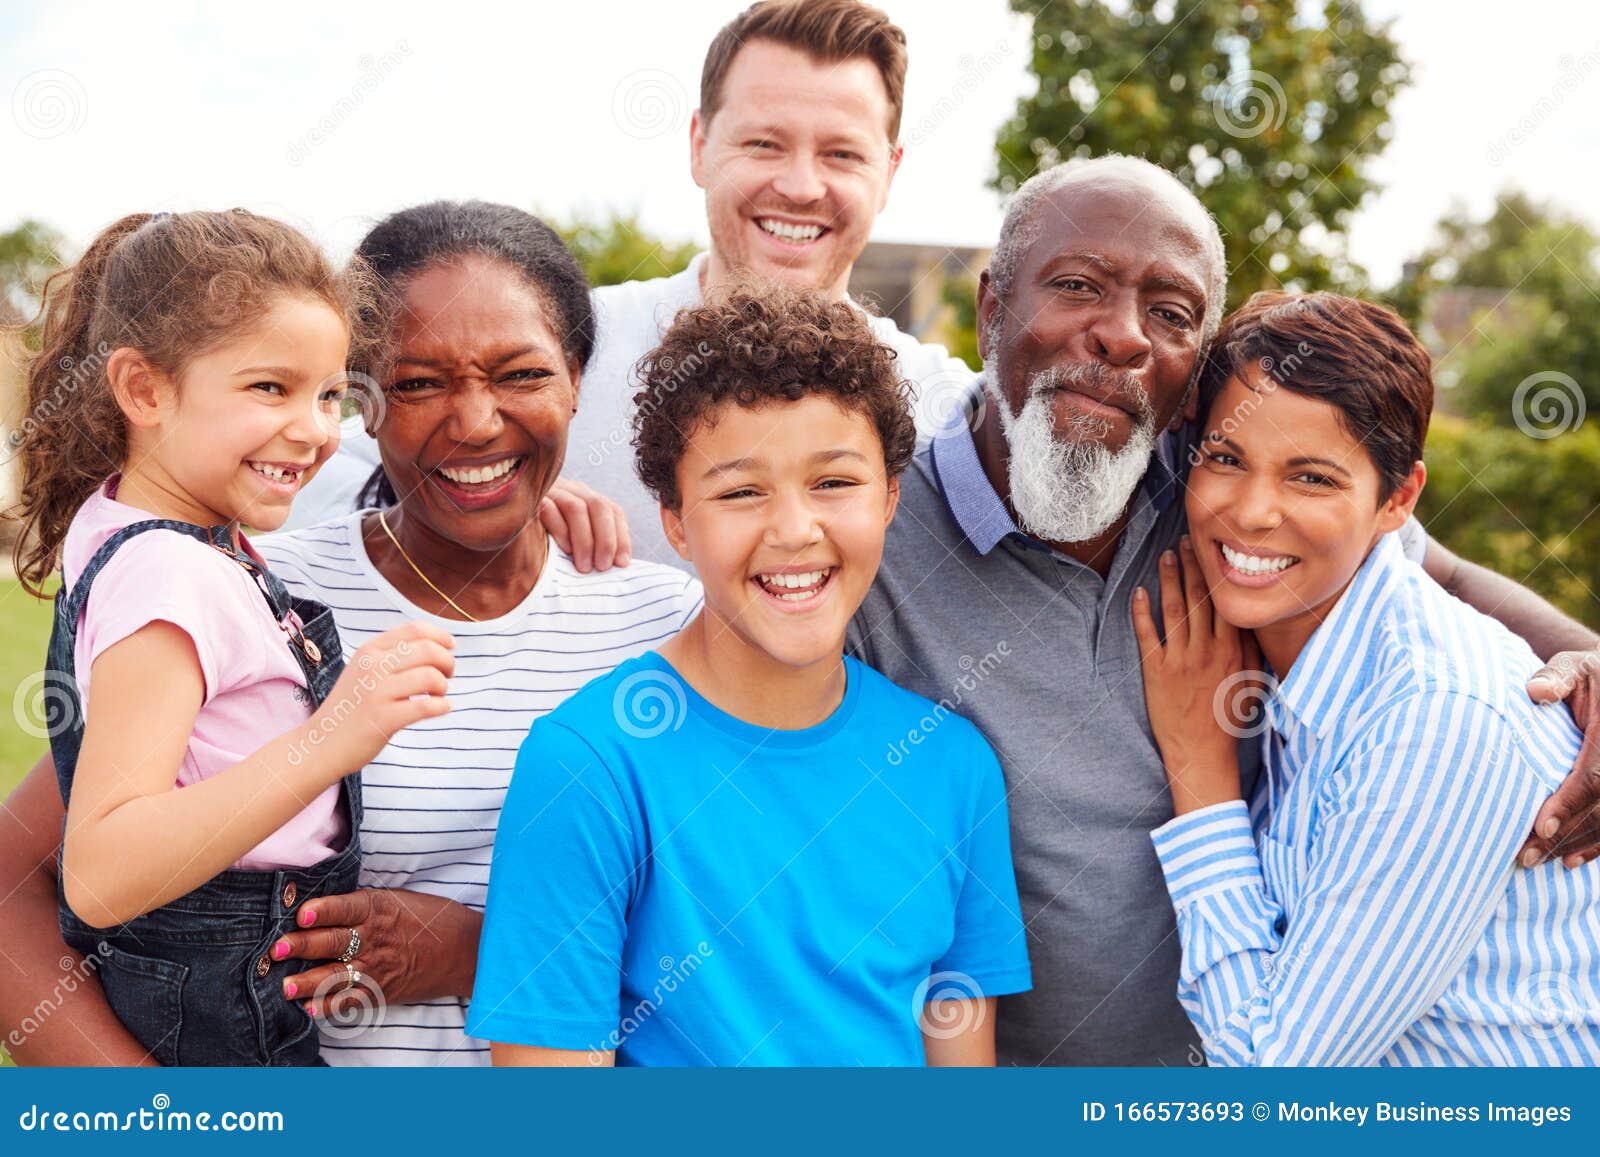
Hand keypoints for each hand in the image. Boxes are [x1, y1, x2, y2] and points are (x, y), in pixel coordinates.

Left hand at [271, 888, 482, 1018]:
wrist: (465, 950)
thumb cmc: (430, 918)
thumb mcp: (399, 899)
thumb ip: (362, 904)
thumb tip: (320, 906)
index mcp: (379, 909)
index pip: (345, 909)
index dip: (322, 911)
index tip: (301, 915)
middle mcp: (376, 938)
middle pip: (333, 942)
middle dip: (303, 946)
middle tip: (276, 950)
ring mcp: (378, 967)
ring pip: (336, 975)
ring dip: (308, 982)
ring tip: (285, 986)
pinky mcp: (382, 990)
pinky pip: (351, 1001)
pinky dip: (330, 1007)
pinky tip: (310, 1008)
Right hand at [311, 622, 454, 774]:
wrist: (320, 744)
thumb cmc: (351, 707)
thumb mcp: (363, 670)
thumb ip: (393, 656)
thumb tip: (438, 645)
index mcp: (369, 650)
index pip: (415, 629)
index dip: (441, 636)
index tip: (451, 647)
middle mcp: (372, 667)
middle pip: (428, 650)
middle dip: (447, 662)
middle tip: (448, 676)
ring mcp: (377, 692)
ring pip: (431, 677)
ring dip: (444, 687)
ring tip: (438, 695)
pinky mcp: (384, 719)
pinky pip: (427, 706)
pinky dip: (442, 706)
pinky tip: (441, 708)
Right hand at [539, 477, 630, 572]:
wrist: (506, 524)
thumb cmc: (546, 541)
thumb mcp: (574, 539)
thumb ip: (593, 546)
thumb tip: (618, 567)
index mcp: (588, 499)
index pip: (613, 510)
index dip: (621, 537)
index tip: (622, 564)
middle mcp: (573, 490)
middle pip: (599, 506)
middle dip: (605, 540)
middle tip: (602, 568)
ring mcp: (551, 491)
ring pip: (576, 508)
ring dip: (584, 540)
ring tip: (584, 567)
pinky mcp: (530, 500)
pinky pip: (548, 509)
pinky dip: (560, 531)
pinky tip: (564, 551)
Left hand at [1132, 537, 1252, 814]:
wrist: (1203, 754)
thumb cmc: (1229, 721)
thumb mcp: (1251, 683)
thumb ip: (1251, 650)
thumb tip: (1253, 620)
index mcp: (1232, 651)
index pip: (1224, 601)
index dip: (1216, 573)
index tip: (1213, 550)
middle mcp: (1206, 650)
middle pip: (1198, 598)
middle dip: (1191, 566)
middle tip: (1186, 541)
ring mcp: (1179, 659)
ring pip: (1173, 610)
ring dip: (1168, 579)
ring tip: (1165, 556)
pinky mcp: (1156, 672)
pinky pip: (1147, 635)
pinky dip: (1141, 612)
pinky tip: (1140, 592)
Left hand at [1519, 650, 1599, 868]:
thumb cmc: (1588, 677)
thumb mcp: (1574, 668)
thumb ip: (1556, 677)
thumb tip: (1536, 691)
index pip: (1596, 776)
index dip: (1569, 804)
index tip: (1539, 827)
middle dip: (1567, 834)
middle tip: (1527, 858)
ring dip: (1580, 845)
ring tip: (1543, 863)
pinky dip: (1597, 844)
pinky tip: (1572, 861)